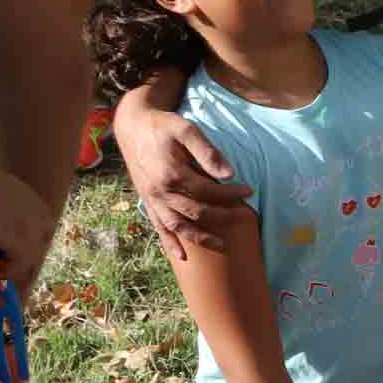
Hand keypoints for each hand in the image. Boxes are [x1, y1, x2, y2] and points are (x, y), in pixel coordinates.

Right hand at [119, 103, 251, 258]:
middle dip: (223, 215)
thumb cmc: (163, 126)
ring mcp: (152, 199)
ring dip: (199, 237)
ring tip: (221, 245)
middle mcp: (160, 191)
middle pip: (196, 211)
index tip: (249, 191)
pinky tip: (182, 256)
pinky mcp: (148, 202)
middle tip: (244, 215)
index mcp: (172, 173)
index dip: (230, 193)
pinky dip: (169, 242)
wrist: (133, 126)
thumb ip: (208, 151)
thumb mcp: (187, 130)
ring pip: (177, 225)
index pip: (208, 191)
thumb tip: (229, 173)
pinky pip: (158, 227)